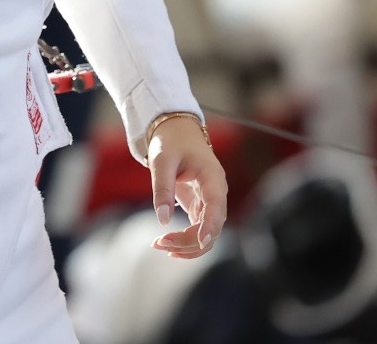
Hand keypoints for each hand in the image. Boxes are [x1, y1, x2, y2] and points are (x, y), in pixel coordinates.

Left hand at [148, 114, 227, 259]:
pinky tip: (167, 245)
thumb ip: (162, 188)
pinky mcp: (200, 207)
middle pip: (212, 228)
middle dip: (188, 241)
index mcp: (213, 178)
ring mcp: (210, 202)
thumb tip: (162, 220)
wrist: (176, 132)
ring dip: (186, 245)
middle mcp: (216, 194)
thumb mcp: (162, 160)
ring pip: (206, 234)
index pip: (217, 207)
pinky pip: (198, 231)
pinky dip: (184, 241)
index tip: (200, 241)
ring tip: (159, 245)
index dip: (210, 226)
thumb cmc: (171, 142)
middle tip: (159, 243)